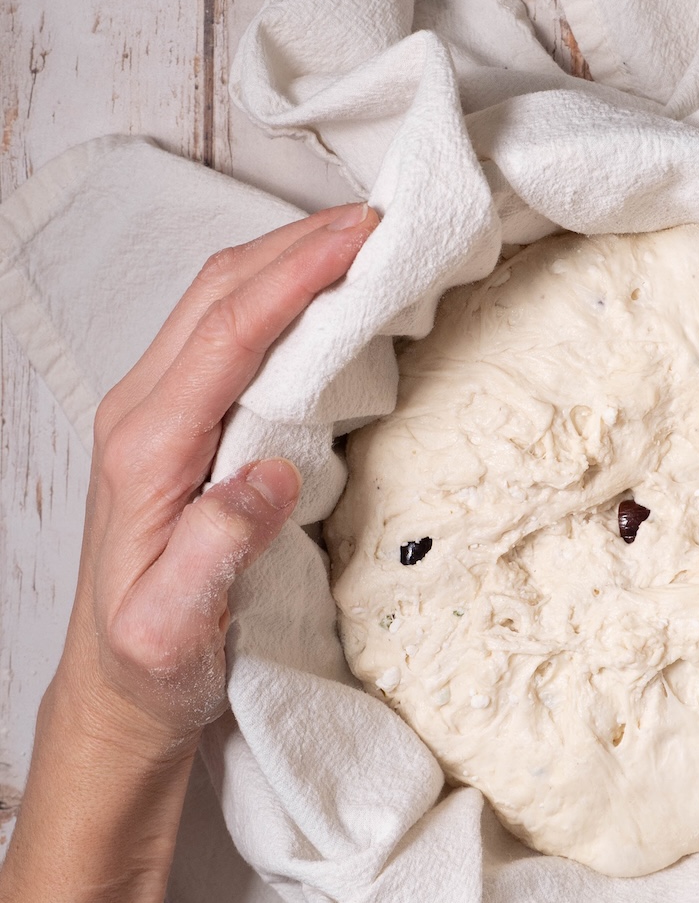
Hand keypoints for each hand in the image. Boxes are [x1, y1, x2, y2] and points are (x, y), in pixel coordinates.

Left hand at [48, 200, 379, 762]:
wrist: (115, 682)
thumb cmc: (150, 658)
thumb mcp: (173, 627)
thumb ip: (215, 549)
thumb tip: (272, 476)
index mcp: (145, 450)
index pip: (227, 333)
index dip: (294, 277)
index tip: (358, 238)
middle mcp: (140, 413)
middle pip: (218, 292)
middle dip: (298, 243)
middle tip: (379, 220)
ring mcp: (154, 411)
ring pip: (217, 300)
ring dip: (286, 258)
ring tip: (359, 239)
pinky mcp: (174, 420)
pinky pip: (225, 331)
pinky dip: (276, 293)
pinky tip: (318, 294)